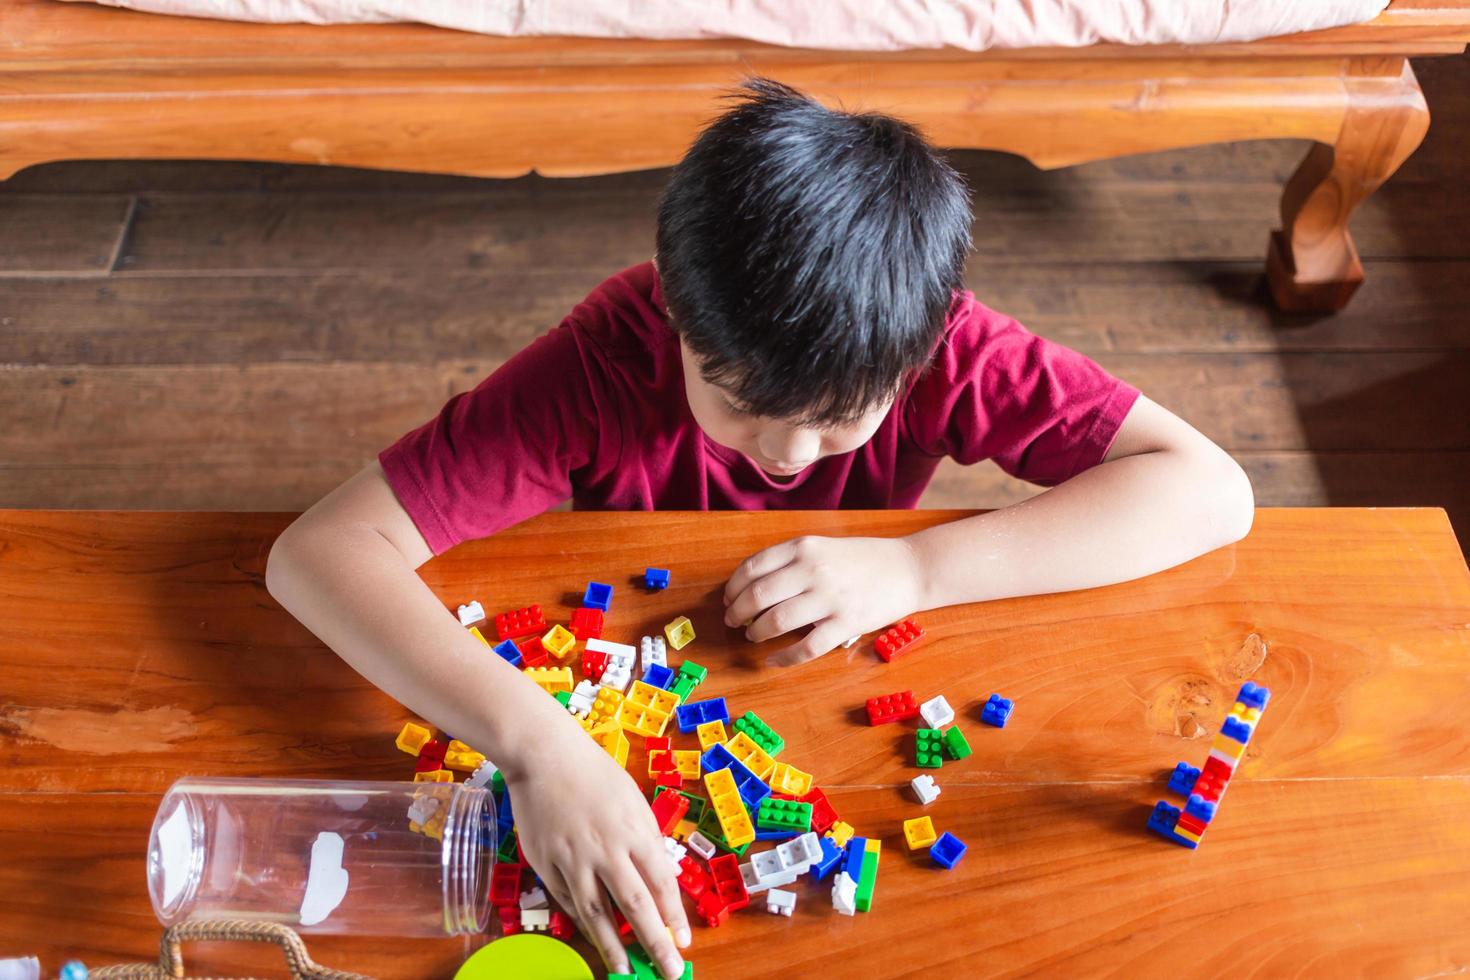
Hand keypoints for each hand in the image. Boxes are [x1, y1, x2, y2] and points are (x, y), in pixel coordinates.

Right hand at [504, 724, 689, 978]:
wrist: (545, 756)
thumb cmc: (595, 774)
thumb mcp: (634, 801)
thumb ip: (648, 840)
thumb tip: (664, 877)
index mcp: (634, 832)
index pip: (661, 884)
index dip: (674, 917)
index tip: (683, 942)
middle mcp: (606, 850)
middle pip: (635, 906)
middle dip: (654, 943)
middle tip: (667, 971)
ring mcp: (573, 859)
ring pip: (596, 913)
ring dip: (612, 947)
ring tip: (624, 971)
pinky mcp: (546, 864)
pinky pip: (567, 901)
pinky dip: (582, 922)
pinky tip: (594, 937)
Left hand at [722, 535, 925, 666]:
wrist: (909, 568)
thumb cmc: (863, 559)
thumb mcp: (822, 546)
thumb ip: (790, 562)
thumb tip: (751, 587)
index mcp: (804, 547)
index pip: (752, 568)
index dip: (733, 587)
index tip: (728, 598)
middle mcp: (813, 570)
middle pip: (757, 596)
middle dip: (737, 612)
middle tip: (733, 621)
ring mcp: (830, 598)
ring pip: (775, 621)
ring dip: (756, 632)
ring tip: (753, 635)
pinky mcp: (846, 624)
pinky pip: (805, 648)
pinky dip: (783, 658)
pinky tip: (772, 661)